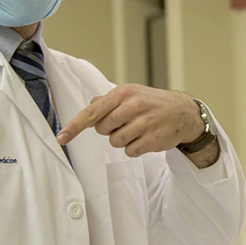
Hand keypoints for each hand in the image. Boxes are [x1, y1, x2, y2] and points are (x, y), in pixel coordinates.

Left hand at [57, 85, 204, 156]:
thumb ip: (108, 100)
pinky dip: (134, 148)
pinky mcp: (152, 139)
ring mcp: (144, 123)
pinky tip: (145, 138)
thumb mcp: (131, 93)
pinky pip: (130, 151)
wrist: (184, 113)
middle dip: (109, 130)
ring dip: (122, 140)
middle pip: (102, 129)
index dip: (75, 127)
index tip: (61, 138)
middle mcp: (133, 106)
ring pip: (115, 142)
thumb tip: (89, 105)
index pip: (92, 112)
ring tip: (137, 130)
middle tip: (124, 123)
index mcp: (124, 93)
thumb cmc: (153, 103)